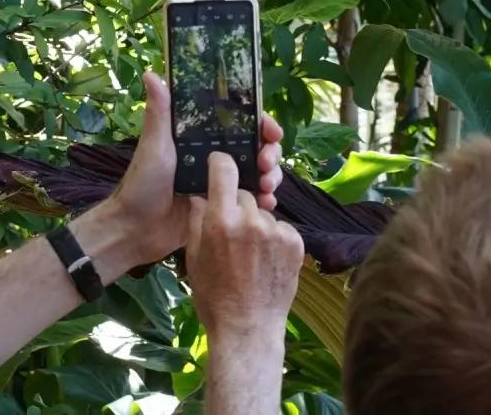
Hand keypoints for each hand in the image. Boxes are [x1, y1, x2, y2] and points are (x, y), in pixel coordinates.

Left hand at [83, 71, 286, 271]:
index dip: (262, 124)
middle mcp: (217, 158)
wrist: (136, 231)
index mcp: (203, 139)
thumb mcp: (154, 146)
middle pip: (257, 148)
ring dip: (271, 176)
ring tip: (267, 187)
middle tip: (266, 164)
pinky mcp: (223, 207)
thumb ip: (158, 113)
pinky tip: (267, 204)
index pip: (242, 124)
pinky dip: (264, 200)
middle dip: (270, 153)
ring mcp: (222, 183)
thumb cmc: (141, 184)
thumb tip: (151, 73)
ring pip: (259, 173)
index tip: (272, 131)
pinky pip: (251, 201)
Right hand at [185, 152, 303, 343]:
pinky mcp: (296, 242)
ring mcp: (277, 231)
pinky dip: (274, 237)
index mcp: (221, 222)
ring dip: (256, 223)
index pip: (225, 169)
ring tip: (249, 252)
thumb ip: (198, 220)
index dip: (220, 163)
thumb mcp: (194, 256)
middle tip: (231, 230)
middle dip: (236, 205)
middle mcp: (252, 221)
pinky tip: (265, 259)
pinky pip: (281, 227)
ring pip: (263, 211)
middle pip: (244, 193)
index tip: (219, 164)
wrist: (247, 327)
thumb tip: (201, 193)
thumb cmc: (213, 295)